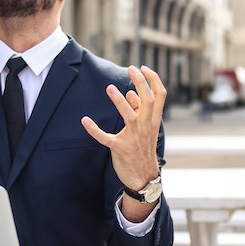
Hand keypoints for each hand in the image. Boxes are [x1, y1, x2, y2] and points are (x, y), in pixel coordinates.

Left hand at [81, 65, 165, 196]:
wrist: (144, 177)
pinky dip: (94, 129)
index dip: (153, 79)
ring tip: (109, 88)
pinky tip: (85, 120)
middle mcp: (146, 126)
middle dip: (140, 82)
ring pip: (129, 116)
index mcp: (153, 120)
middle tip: (131, 68)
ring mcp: (133, 138)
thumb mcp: (146, 129)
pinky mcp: (120, 148)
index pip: (160, 95)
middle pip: (148, 100)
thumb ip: (139, 111)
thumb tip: (130, 94)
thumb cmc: (143, 149)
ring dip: (119, 101)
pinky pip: (106, 137)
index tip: (143, 68)